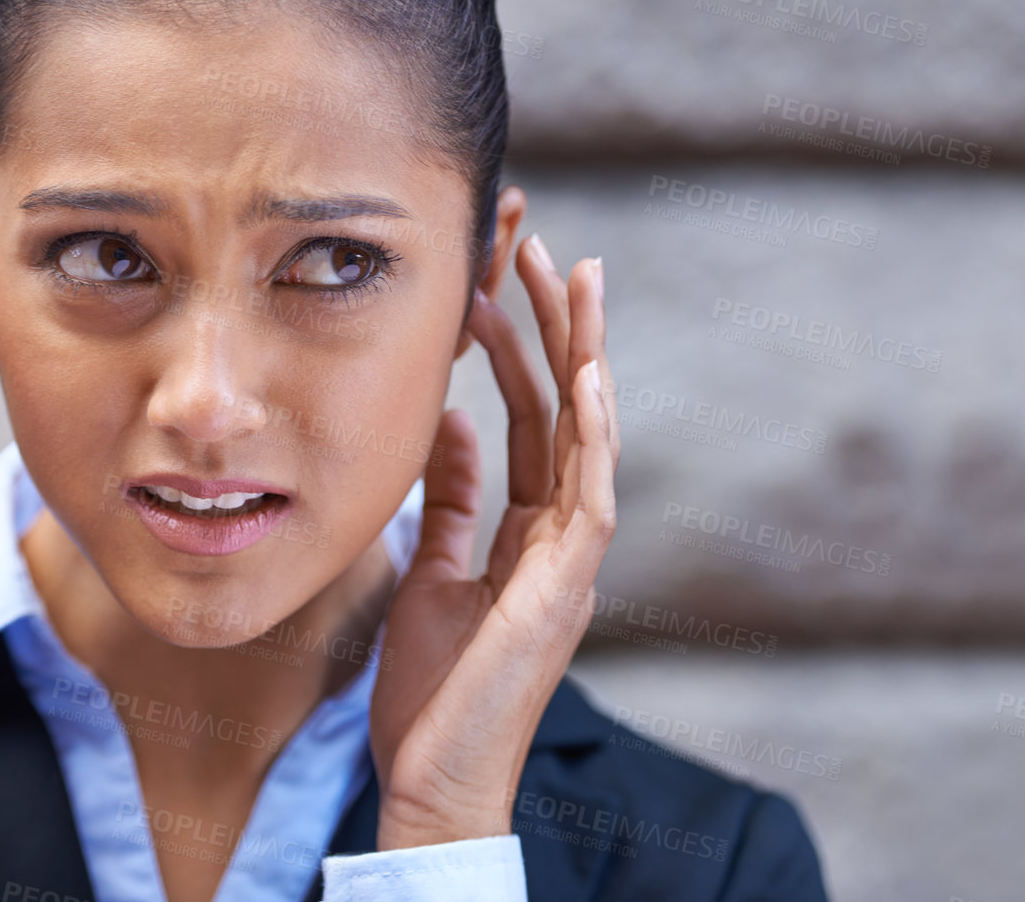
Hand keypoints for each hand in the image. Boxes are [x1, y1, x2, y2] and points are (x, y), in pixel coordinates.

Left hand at [370, 241, 619, 849]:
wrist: (434, 777)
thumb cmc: (431, 690)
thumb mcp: (432, 573)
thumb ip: (452, 500)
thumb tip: (452, 422)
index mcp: (529, 533)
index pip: (533, 421)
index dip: (518, 351)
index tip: (497, 285)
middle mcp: (560, 536)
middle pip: (566, 411)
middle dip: (557, 329)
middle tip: (545, 248)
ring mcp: (570, 561)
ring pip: (587, 437)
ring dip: (582, 356)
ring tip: (573, 278)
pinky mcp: (565, 588)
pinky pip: (588, 497)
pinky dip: (593, 435)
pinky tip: (588, 375)